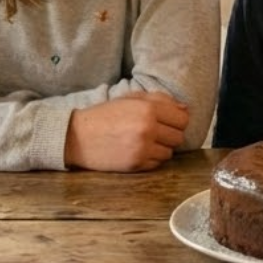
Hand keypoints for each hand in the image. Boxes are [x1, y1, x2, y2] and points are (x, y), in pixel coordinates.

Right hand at [64, 92, 188, 171]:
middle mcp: (148, 128)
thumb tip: (185, 108)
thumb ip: (160, 100)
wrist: (77, 137)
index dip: (177, 120)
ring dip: (161, 148)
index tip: (168, 122)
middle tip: (156, 133)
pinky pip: (157, 163)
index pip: (183, 119)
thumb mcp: (131, 98)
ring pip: (169, 152)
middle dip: (170, 135)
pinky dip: (151, 158)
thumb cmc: (105, 115)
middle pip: (179, 137)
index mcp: (148, 109)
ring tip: (145, 142)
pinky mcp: (136, 164)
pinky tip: (138, 151)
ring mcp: (143, 148)